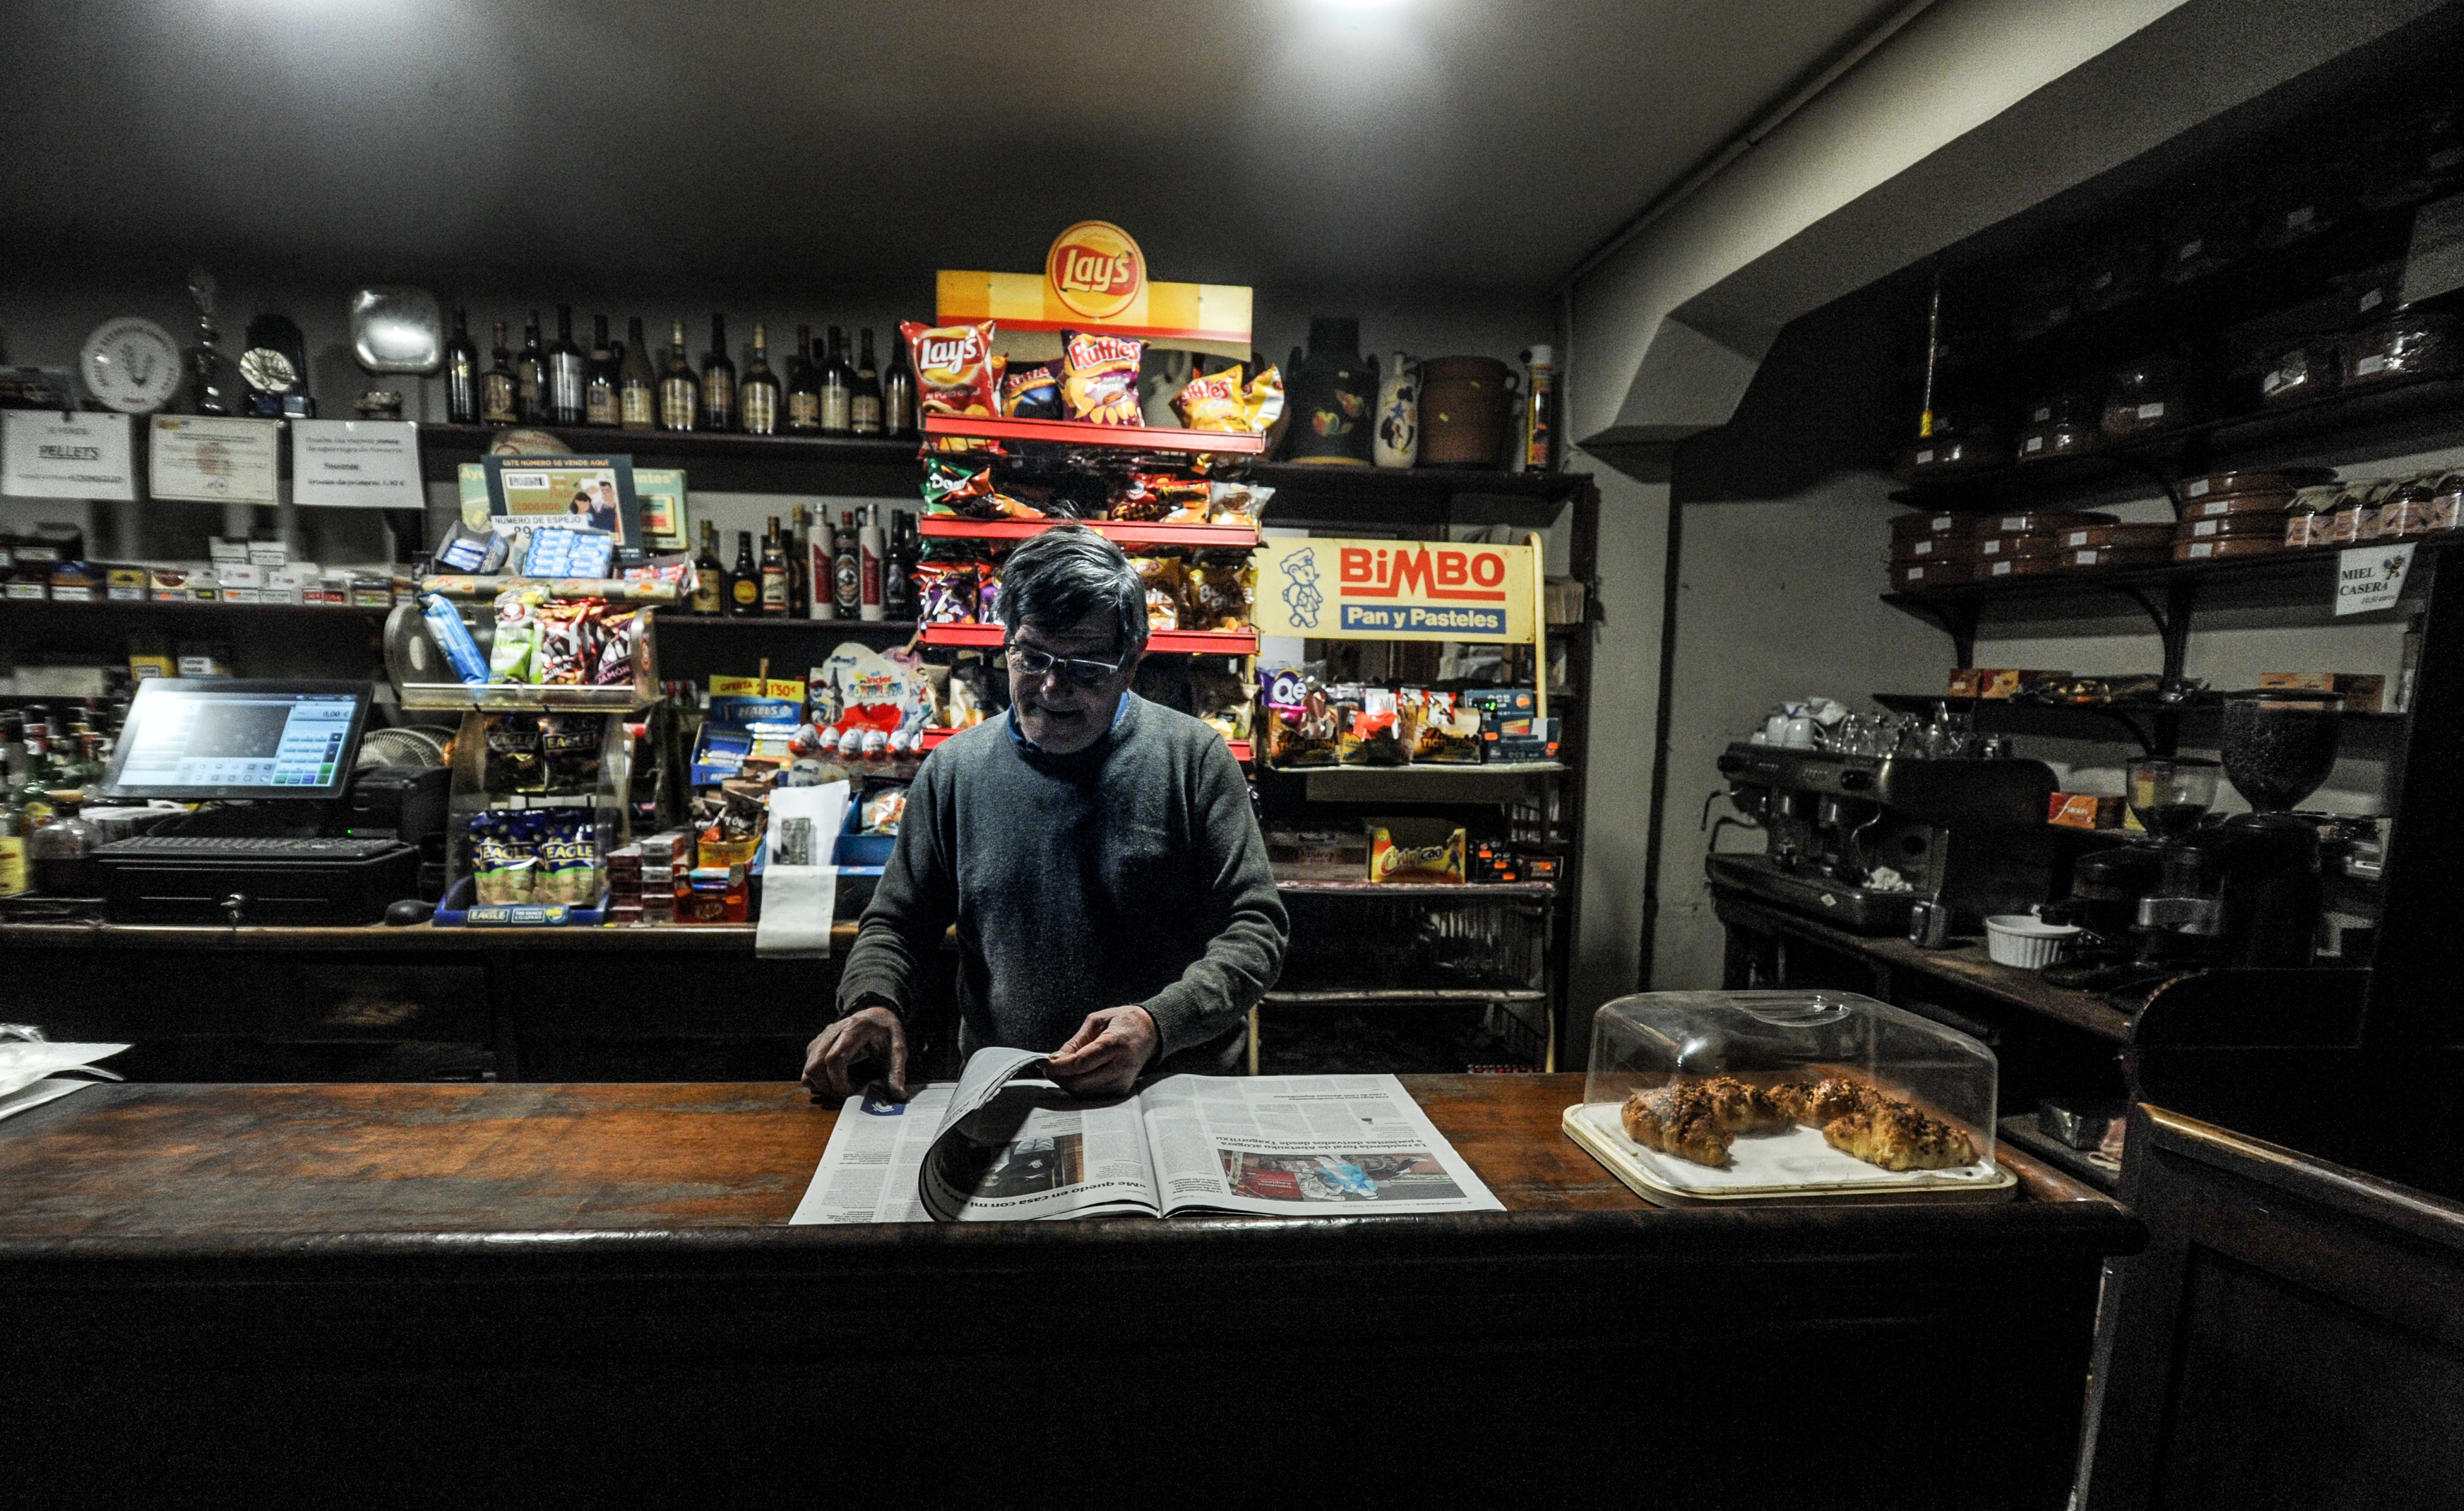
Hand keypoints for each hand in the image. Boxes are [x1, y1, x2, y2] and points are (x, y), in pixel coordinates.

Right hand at [802, 1006, 907, 1100]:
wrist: (877, 1016)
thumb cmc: (886, 1032)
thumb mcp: (898, 1049)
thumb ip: (897, 1071)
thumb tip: (899, 1095)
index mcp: (854, 1029)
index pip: (834, 1059)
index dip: (839, 1081)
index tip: (851, 1092)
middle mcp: (833, 1030)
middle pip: (815, 1065)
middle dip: (827, 1086)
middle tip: (845, 1094)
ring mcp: (822, 1036)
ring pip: (808, 1067)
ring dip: (820, 1084)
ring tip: (840, 1086)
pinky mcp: (817, 1043)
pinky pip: (809, 1065)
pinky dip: (817, 1078)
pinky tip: (835, 1079)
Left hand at [1044, 1005, 1158, 1097]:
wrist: (1150, 1032)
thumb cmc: (1123, 1022)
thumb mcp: (1096, 1021)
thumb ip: (1075, 1042)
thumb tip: (1056, 1059)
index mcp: (1115, 1044)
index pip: (1080, 1063)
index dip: (1058, 1066)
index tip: (1044, 1063)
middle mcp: (1121, 1066)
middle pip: (1080, 1083)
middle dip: (1059, 1077)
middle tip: (1048, 1067)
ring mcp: (1122, 1082)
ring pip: (1084, 1092)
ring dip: (1067, 1083)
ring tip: (1062, 1069)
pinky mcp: (1122, 1091)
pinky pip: (1092, 1094)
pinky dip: (1079, 1086)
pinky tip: (1076, 1074)